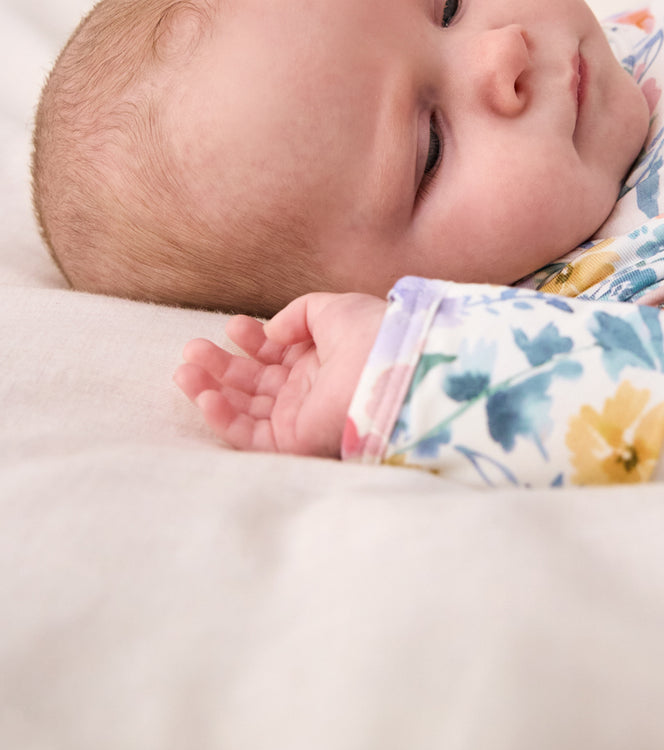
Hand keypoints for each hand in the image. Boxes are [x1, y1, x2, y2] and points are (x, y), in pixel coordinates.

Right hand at [174, 292, 386, 457]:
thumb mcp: (333, 308)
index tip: (232, 326)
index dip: (251, 340)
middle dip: (221, 365)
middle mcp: (308, 390)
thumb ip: (297, 314)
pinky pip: (249, 436)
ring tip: (183, 370)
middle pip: (253, 381)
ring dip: (210, 390)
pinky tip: (203, 396)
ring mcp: (299, 416)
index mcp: (321, 359)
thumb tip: (270, 330)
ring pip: (244, 409)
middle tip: (192, 349)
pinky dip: (223, 419)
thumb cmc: (371, 334)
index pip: (276, 354)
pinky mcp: (293, 441)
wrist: (393, 369)